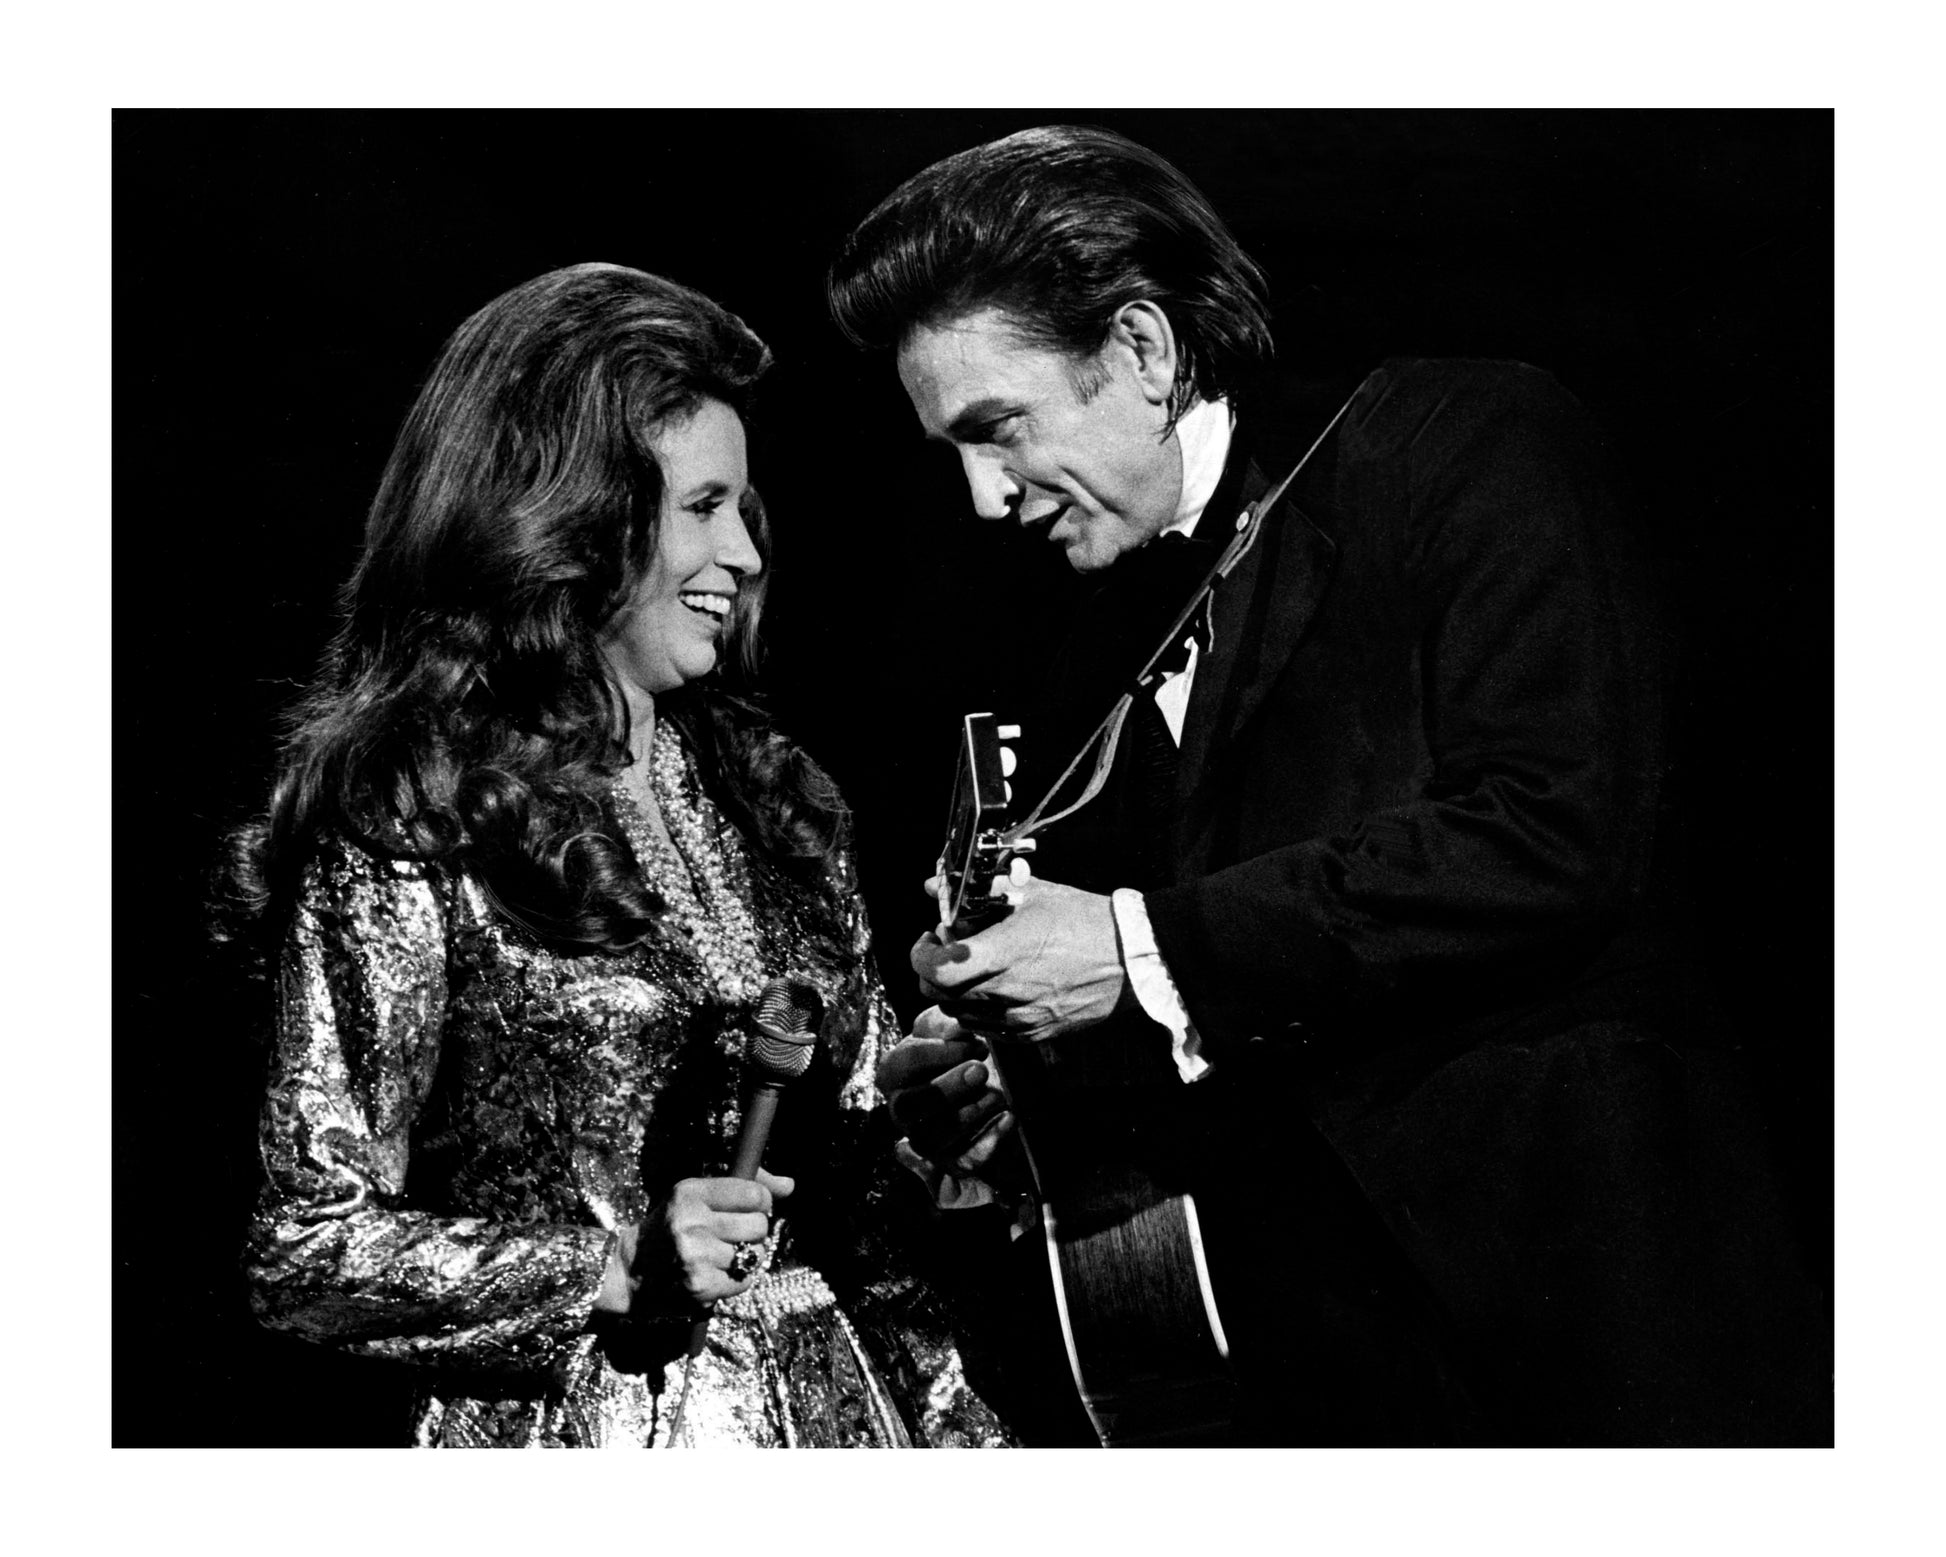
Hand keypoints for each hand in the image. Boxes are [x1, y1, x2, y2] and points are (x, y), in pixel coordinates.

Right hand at [597, 1169, 793, 1315]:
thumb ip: (744, 1187)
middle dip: (753, 1232)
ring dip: (745, 1258)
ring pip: (755, 1255)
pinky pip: (745, 1281)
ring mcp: (695, 1256)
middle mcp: (691, 1221)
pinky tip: (714, 1274)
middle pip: (760, 1225)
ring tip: (718, 1256)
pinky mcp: (700, 1286)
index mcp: (690, 1192)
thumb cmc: (671, 1227)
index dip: (760, 1203)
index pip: (755, 1194)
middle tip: (731, 1236)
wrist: (630, 1270)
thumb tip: (790, 1185)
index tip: (747, 1209)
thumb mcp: (696, 1195)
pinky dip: (736, 1280)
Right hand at [879, 1007, 1016, 1181]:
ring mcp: (925, 1139)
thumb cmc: (966, 1048)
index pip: (900, 1066)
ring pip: (931, 1138)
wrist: (997, 1081)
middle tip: (980, 1070)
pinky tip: (1010, 1117)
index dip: (936, 1054)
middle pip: (907, 1108)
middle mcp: (902, 1111)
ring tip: (997, 1093)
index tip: (975, 1044)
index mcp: (896, 1074)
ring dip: (967, 1115)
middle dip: (945, 1089)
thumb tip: (957, 1028)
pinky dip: (989, 1140)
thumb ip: (951, 1024)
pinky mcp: (952, 1162)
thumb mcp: (958, 1027)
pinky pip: (963, 1162)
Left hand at [912, 873, 1125, 1043]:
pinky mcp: (1033, 1033)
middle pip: (941, 993)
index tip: (929, 940)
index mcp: (1007, 951)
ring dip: (955, 991)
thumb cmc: (1086, 921)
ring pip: (960, 1014)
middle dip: (935, 971)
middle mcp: (1009, 990)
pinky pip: (987, 1028)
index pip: (939, 968)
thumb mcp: (1035, 892)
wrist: (1132, 960)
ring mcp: (1021, 1017)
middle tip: (949, 949)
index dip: (922, 956)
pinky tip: (996, 987)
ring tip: (974, 968)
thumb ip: (981, 890)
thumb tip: (935, 885)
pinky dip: (980, 1009)